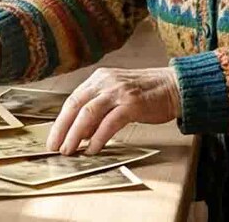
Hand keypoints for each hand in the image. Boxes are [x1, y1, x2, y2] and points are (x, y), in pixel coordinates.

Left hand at [47, 67, 180, 155]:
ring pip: (88, 113)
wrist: (175, 87)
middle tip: (55, 147)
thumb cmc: (146, 94)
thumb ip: (99, 112)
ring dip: (75, 135)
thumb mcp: (117, 97)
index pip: (73, 100)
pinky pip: (109, 123)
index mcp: (99, 78)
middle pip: (75, 105)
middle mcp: (106, 81)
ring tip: (69, 151)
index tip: (53, 138)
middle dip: (62, 129)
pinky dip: (98, 138)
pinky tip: (93, 149)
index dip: (61, 121)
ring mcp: (119, 91)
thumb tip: (80, 134)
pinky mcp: (132, 104)